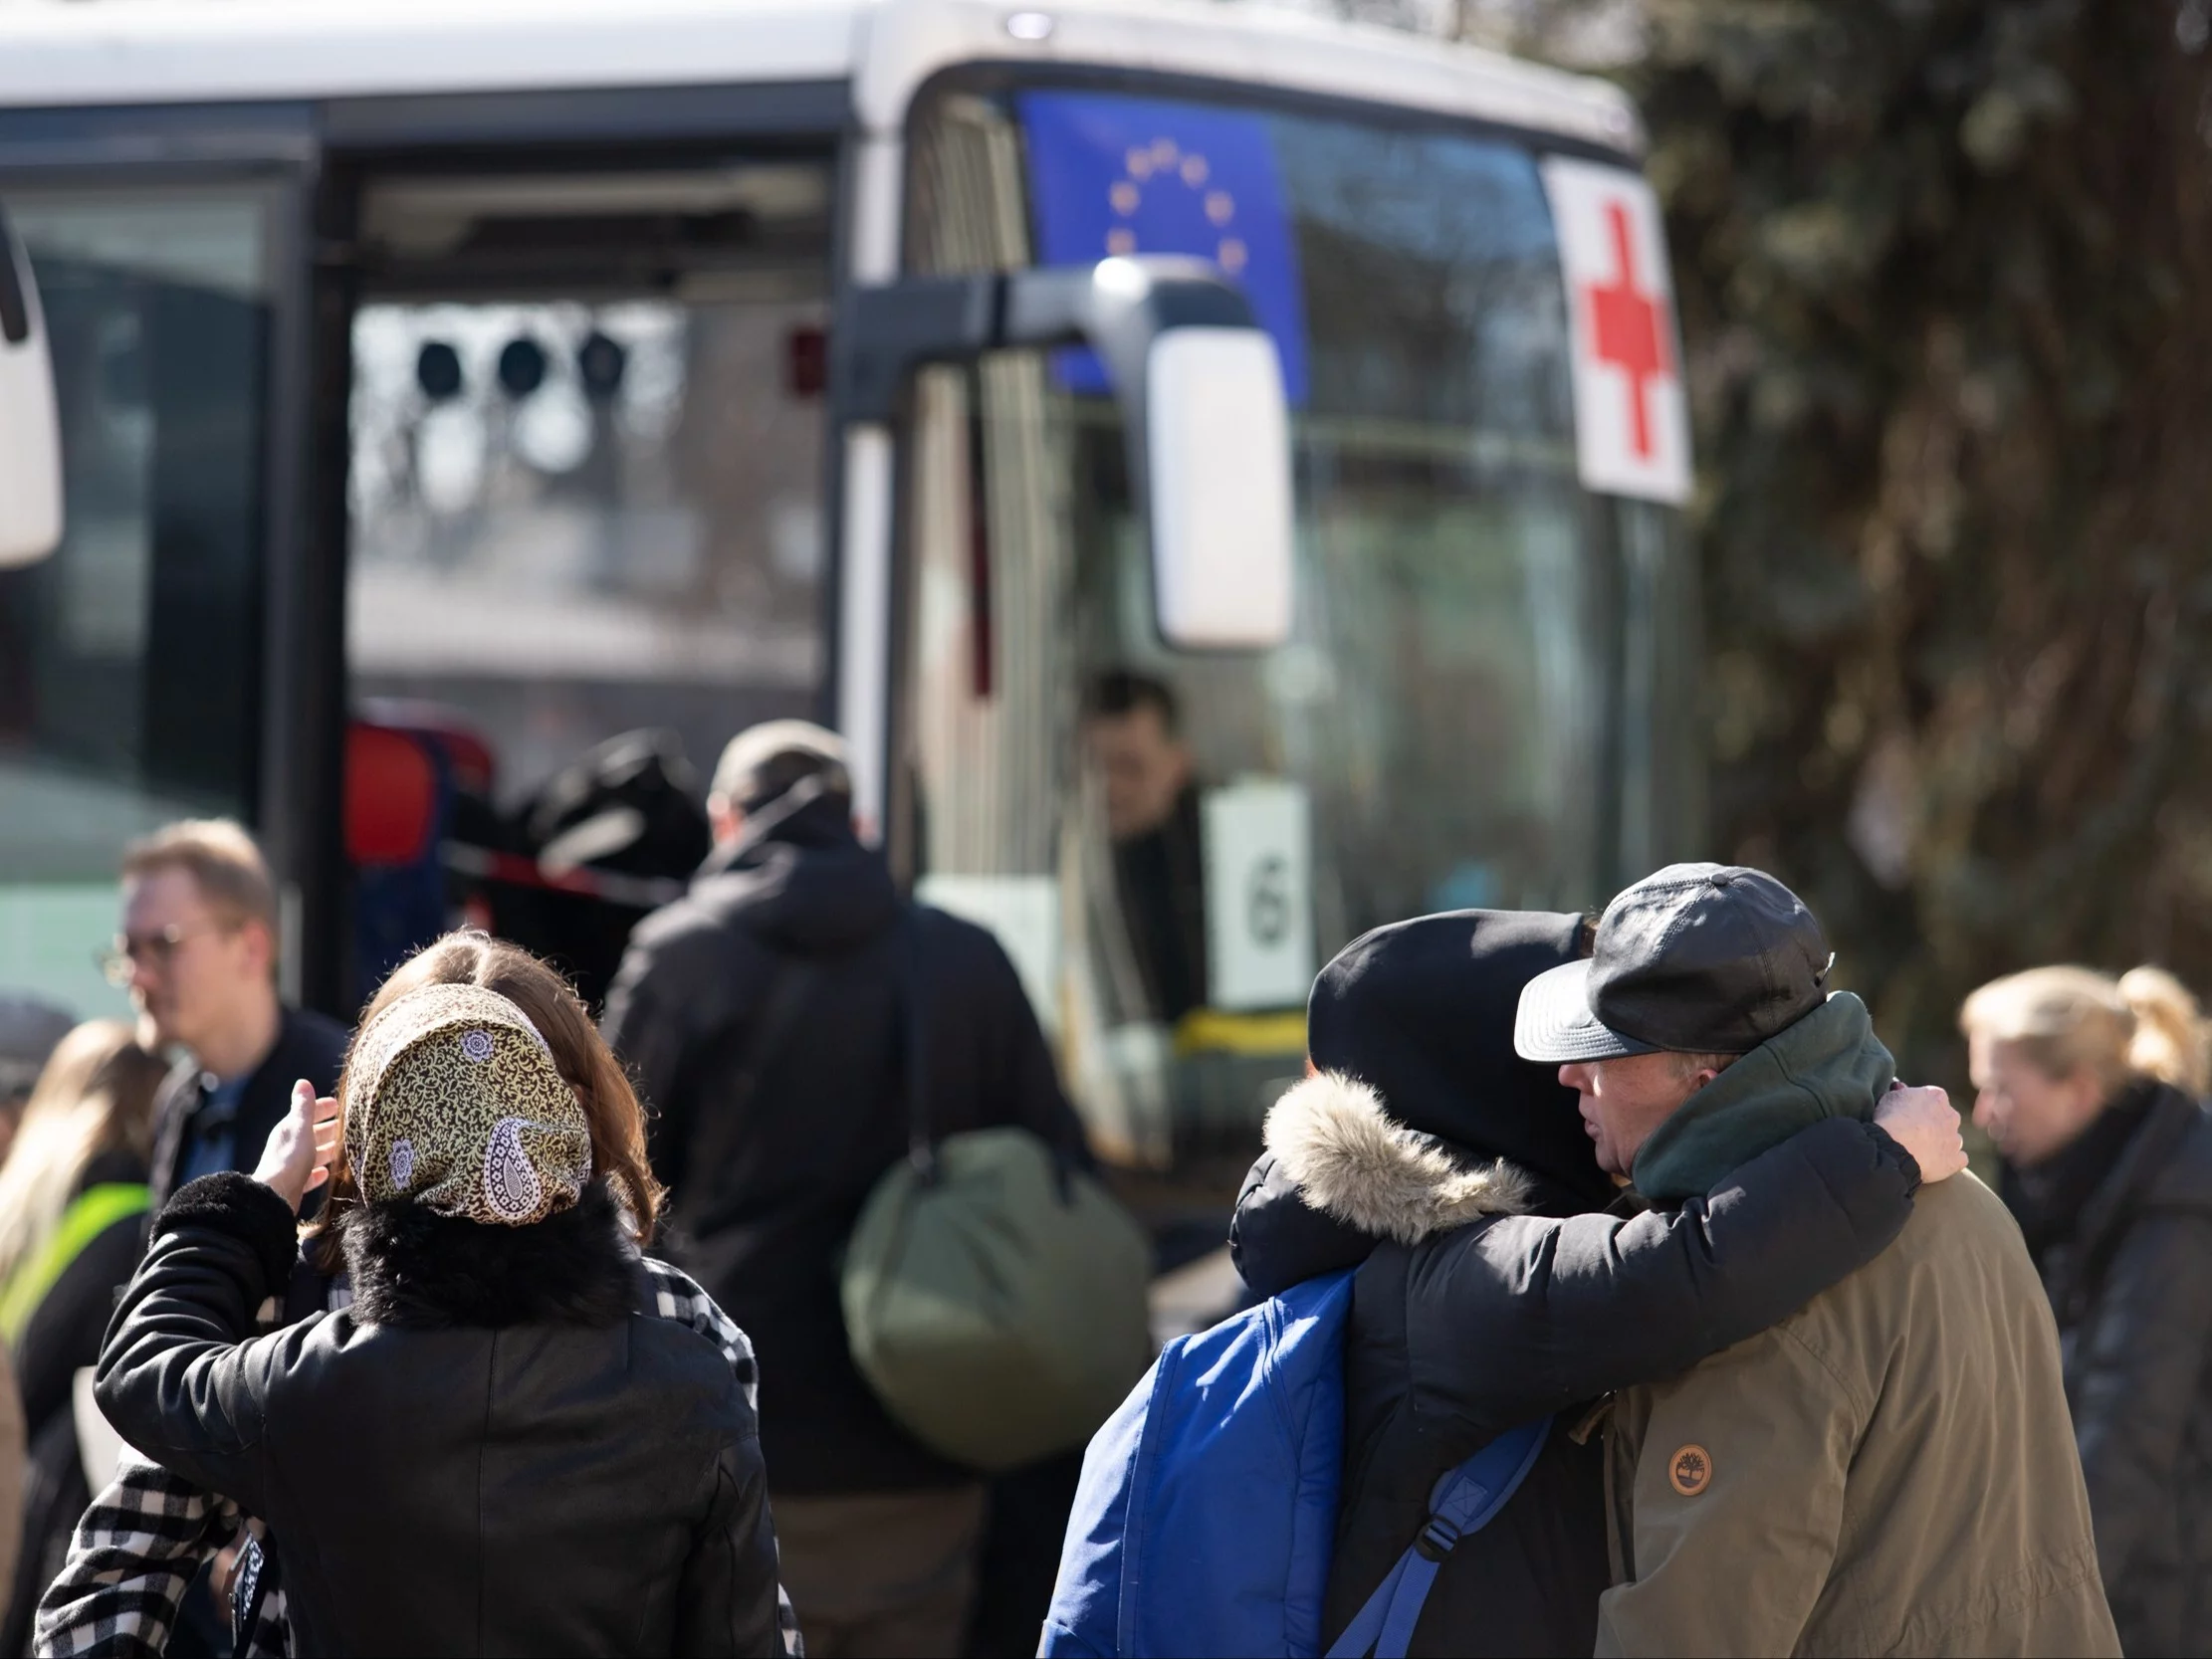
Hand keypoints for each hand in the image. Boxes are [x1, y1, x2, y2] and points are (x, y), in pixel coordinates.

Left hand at [253, 1080, 339, 1213]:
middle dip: (329, 1129)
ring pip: (313, 1154)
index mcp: (289, 1130)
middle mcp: (289, 1146)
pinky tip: (326, 1173)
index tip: (339, 1105)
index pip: (308, 1114)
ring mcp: (292, 1166)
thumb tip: (302, 1082)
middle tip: (349, 1126)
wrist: (276, 1196)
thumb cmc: (290, 1158)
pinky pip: (310, 1175)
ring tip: (345, 1148)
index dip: (322, 1108)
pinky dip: (318, 1172)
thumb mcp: (300, 1128)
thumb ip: (304, 1107)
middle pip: (312, 1134)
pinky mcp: (295, 1185)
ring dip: (327, 1150)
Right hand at [1873, 1082, 1967, 1184]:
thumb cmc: (1889, 1121)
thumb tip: (1901, 1088)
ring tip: (1921, 1150)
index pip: (1933, 1098)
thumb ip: (1901, 1092)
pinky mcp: (1956, 1159)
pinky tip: (1935, 1162)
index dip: (1920, 1107)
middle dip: (1935, 1124)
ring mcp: (1955, 1139)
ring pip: (1952, 1139)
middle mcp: (1951, 1116)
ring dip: (1942, 1143)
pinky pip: (1958, 1159)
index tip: (1909, 1114)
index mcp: (1937, 1096)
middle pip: (1946, 1118)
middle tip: (1915, 1133)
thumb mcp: (1890, 1097)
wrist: (1894, 1150)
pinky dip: (1949, 1161)